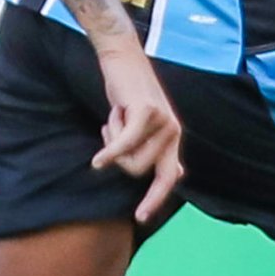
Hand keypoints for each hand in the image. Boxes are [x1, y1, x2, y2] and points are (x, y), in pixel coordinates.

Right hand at [89, 39, 187, 223]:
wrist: (122, 57)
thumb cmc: (127, 93)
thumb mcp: (141, 124)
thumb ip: (153, 148)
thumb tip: (176, 175)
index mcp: (172, 138)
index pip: (168, 178)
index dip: (154, 199)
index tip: (140, 218)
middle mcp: (173, 133)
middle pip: (139, 171)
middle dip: (118, 158)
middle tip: (115, 127)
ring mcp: (163, 123)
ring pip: (129, 160)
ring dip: (111, 141)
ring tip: (116, 116)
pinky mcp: (147, 113)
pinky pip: (123, 146)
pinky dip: (109, 153)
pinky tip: (98, 160)